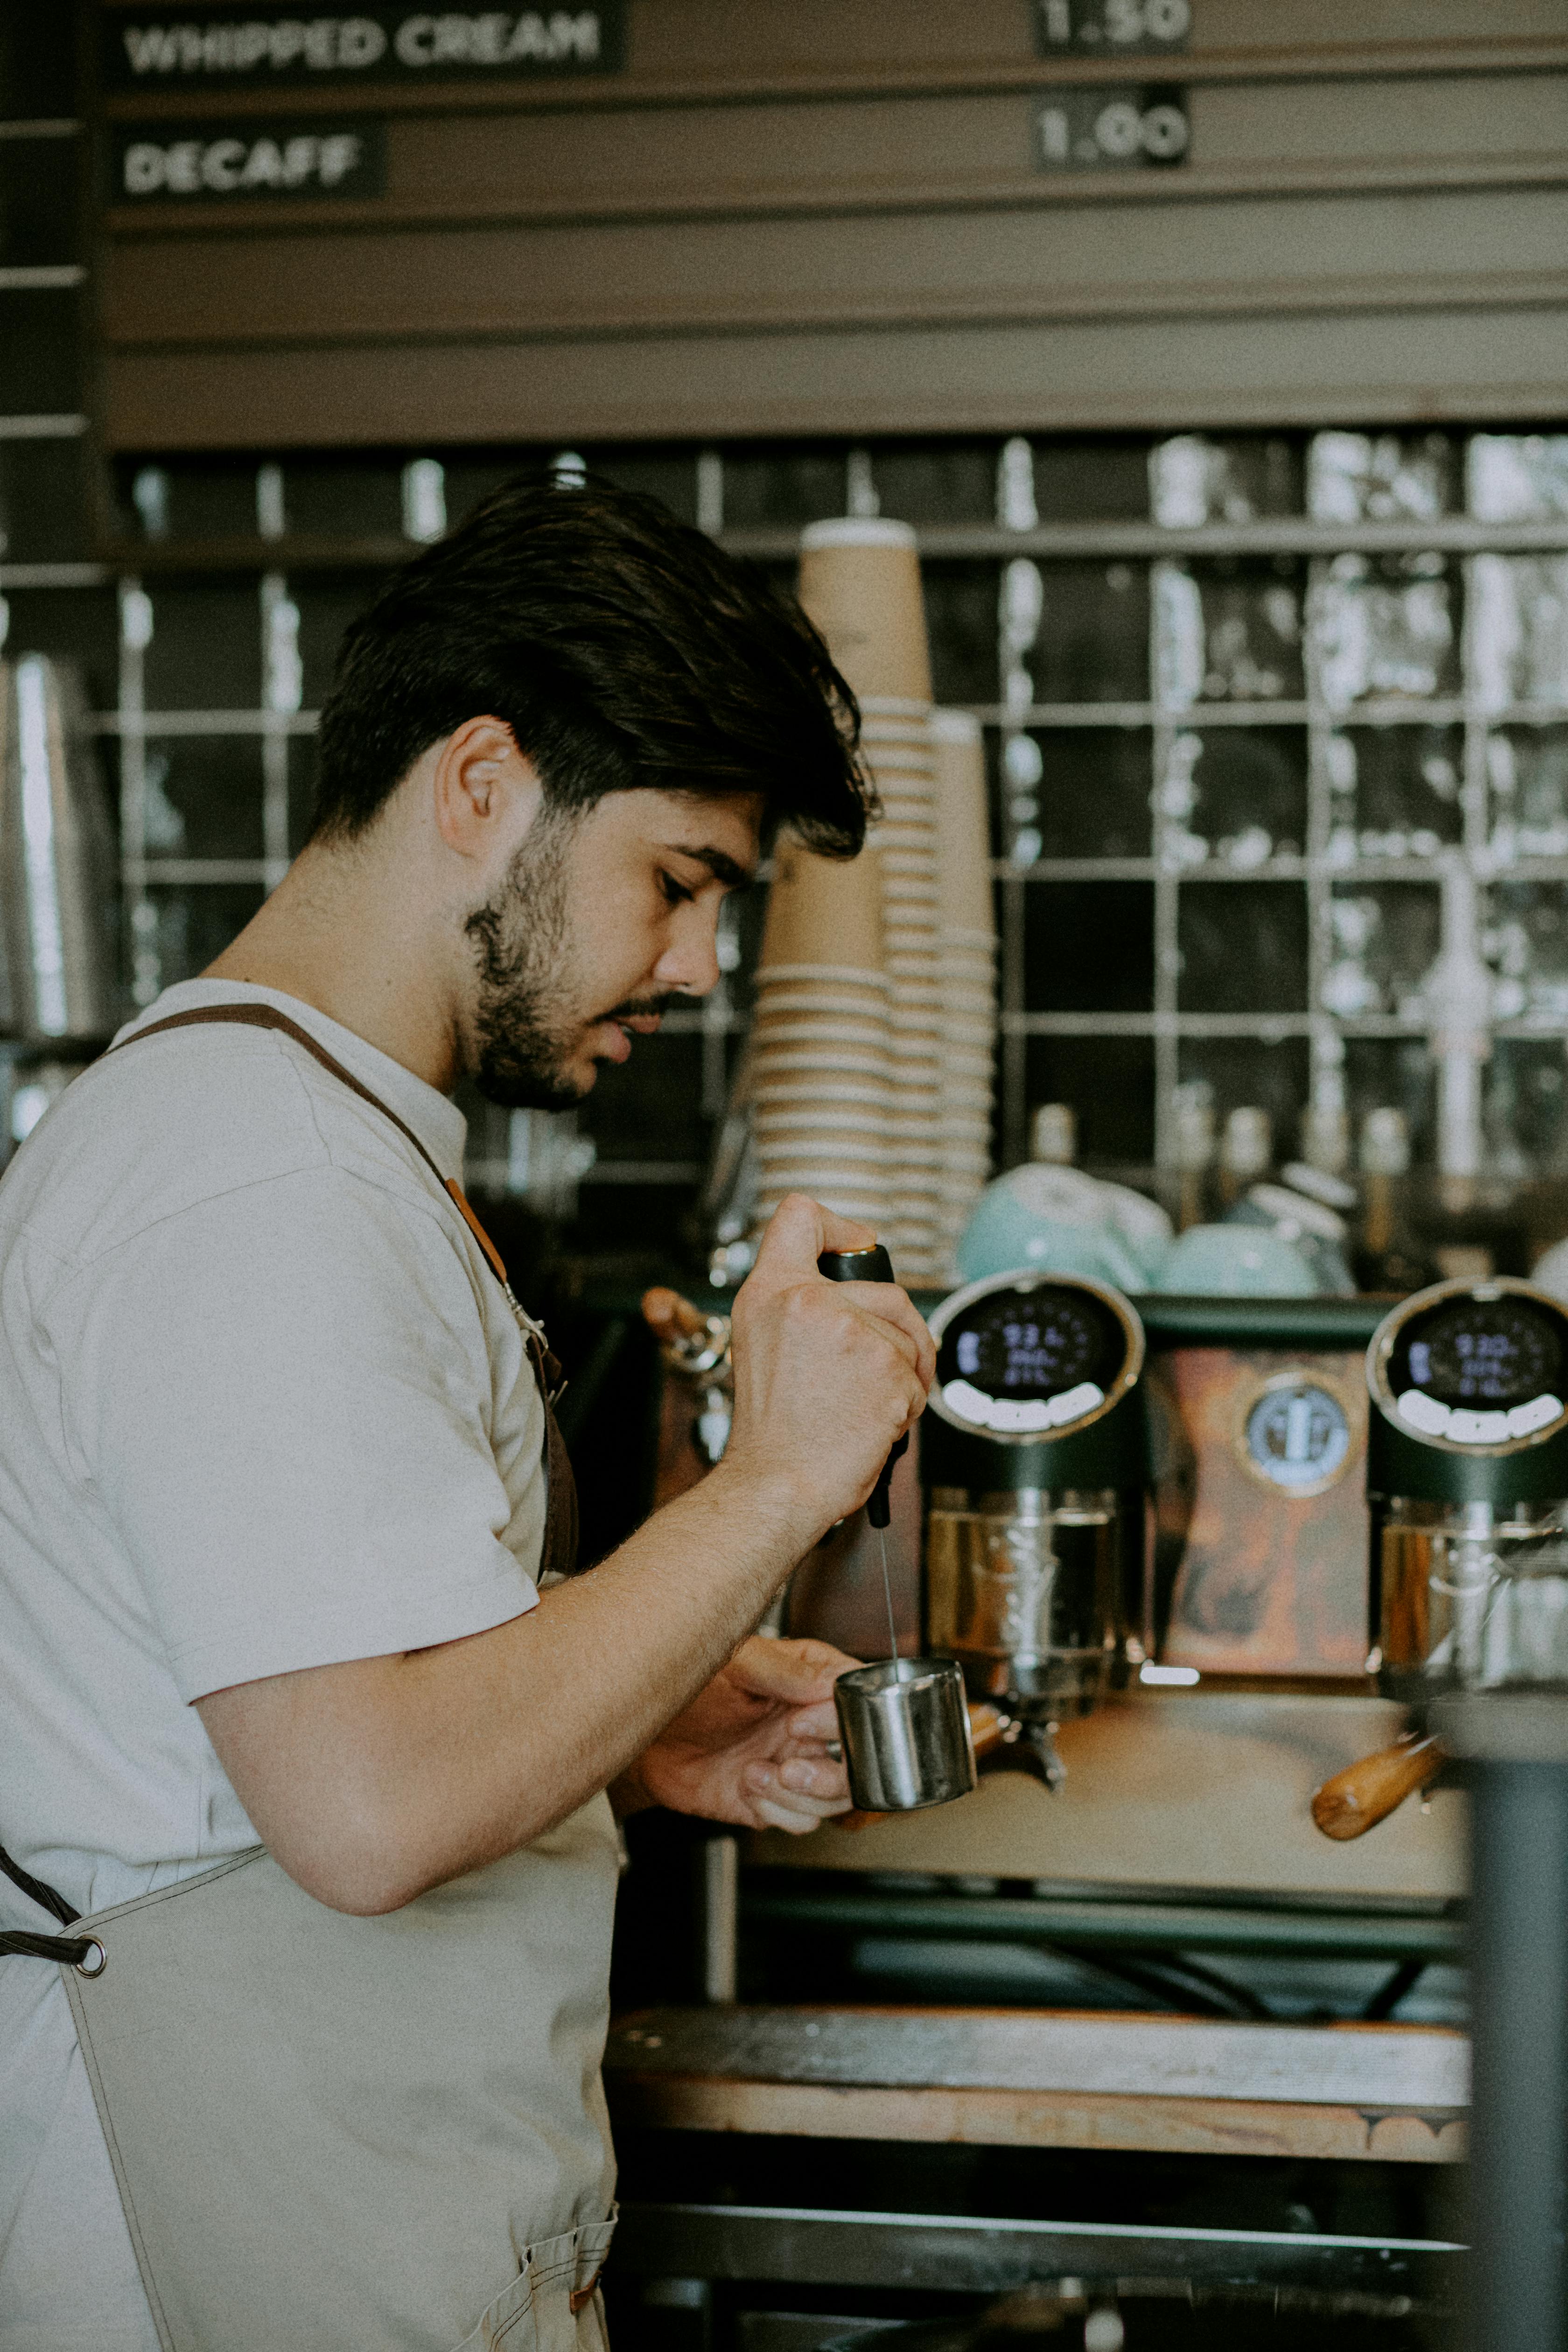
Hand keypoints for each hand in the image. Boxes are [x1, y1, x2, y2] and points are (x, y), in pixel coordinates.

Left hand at [622, 1635, 858, 1833]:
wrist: (648, 1736)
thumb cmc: (687, 1687)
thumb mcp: (734, 1665)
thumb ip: (784, 1671)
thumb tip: (827, 1683)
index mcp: (812, 1682)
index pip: (859, 1703)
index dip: (839, 1722)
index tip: (798, 1723)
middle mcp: (812, 1726)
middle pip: (859, 1762)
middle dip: (828, 1774)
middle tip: (789, 1766)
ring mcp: (797, 1765)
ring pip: (836, 1799)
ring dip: (797, 1794)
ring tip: (755, 1773)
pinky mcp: (777, 1800)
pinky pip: (802, 1820)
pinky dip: (777, 1811)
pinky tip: (747, 1786)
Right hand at [719, 1194, 934, 1548]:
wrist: (776, 1484)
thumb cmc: (772, 1429)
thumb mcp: (760, 1343)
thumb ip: (798, 1305)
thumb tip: (850, 1292)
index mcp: (771, 1291)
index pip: (800, 1215)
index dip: (838, 1225)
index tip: (855, 1246)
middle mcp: (809, 1301)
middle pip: (885, 1288)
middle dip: (897, 1328)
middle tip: (879, 1364)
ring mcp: (852, 1333)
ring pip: (909, 1334)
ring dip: (905, 1369)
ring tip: (868, 1401)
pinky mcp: (888, 1369)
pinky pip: (918, 1376)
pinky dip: (908, 1402)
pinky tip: (873, 1420)